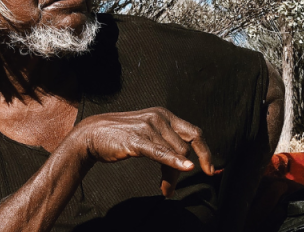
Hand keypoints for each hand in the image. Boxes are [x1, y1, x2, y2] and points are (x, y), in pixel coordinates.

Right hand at [76, 107, 214, 197]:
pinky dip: (174, 161)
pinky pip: (161, 152)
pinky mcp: (137, 139)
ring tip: (165, 189)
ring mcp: (148, 127)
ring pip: (176, 153)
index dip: (206, 151)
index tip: (210, 169)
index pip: (194, 132)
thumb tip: (188, 161)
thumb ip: (167, 142)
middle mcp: (159, 117)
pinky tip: (185, 168)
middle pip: (188, 145)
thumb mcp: (149, 133)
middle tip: (176, 185)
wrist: (93, 134)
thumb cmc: (122, 136)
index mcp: (164, 115)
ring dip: (173, 175)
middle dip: (188, 167)